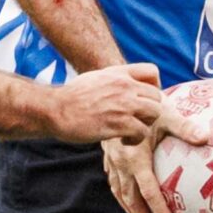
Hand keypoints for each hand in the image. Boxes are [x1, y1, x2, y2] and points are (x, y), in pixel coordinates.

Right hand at [48, 63, 169, 144]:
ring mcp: (123, 104)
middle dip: (149, 110)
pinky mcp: (119, 123)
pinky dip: (135, 139)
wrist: (55, 109)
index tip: (143, 99)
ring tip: (130, 131)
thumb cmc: (70, 98)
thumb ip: (112, 80)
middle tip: (135, 119)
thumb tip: (122, 86)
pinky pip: (142, 132)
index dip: (154, 86)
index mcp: (118, 74)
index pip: (152, 72)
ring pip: (154, 114)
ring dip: (144, 125)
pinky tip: (123, 140)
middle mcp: (124, 86)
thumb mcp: (94, 79)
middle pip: (157, 96)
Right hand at [98, 80, 212, 212]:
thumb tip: (207, 137)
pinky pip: (113, 181)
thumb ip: (185, 127)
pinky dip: (121, 193)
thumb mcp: (164, 113)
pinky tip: (127, 196)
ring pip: (119, 191)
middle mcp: (121, 163)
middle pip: (131, 198)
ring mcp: (112, 161)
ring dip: (131, 208)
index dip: (159, 211)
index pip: (148, 192)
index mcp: (135, 158)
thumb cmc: (140, 104)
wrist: (109, 95)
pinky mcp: (108, 156)